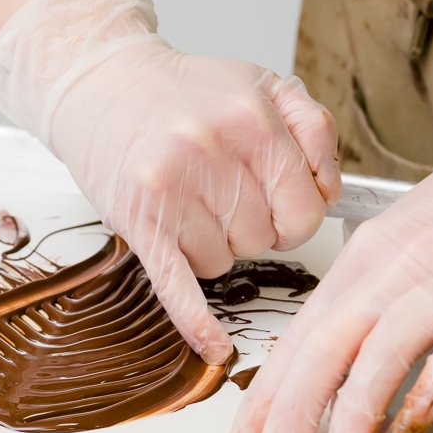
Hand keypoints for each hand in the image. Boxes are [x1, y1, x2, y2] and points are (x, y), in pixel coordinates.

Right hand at [0, 0, 339, 362]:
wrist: (102, 86)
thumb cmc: (183, 95)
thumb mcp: (263, 85)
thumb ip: (314, 130)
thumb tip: (330, 194)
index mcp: (253, 118)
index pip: (306, 209)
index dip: (293, 215)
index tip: (274, 204)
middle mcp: (212, 150)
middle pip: (263, 239)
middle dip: (247, 226)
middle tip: (219, 194)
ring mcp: (173, 188)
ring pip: (222, 262)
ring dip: (209, 244)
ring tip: (187, 201)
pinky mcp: (141, 221)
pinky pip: (177, 284)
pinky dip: (196, 322)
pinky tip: (214, 346)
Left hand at [226, 140, 432, 432]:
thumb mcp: (393, 250)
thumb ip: (362, 308)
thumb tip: (325, 377)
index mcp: (358, 265)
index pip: (296, 339)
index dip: (265, 396)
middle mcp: (388, 276)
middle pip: (322, 349)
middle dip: (290, 413)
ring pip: (378, 355)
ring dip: (351, 415)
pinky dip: (427, 393)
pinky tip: (408, 427)